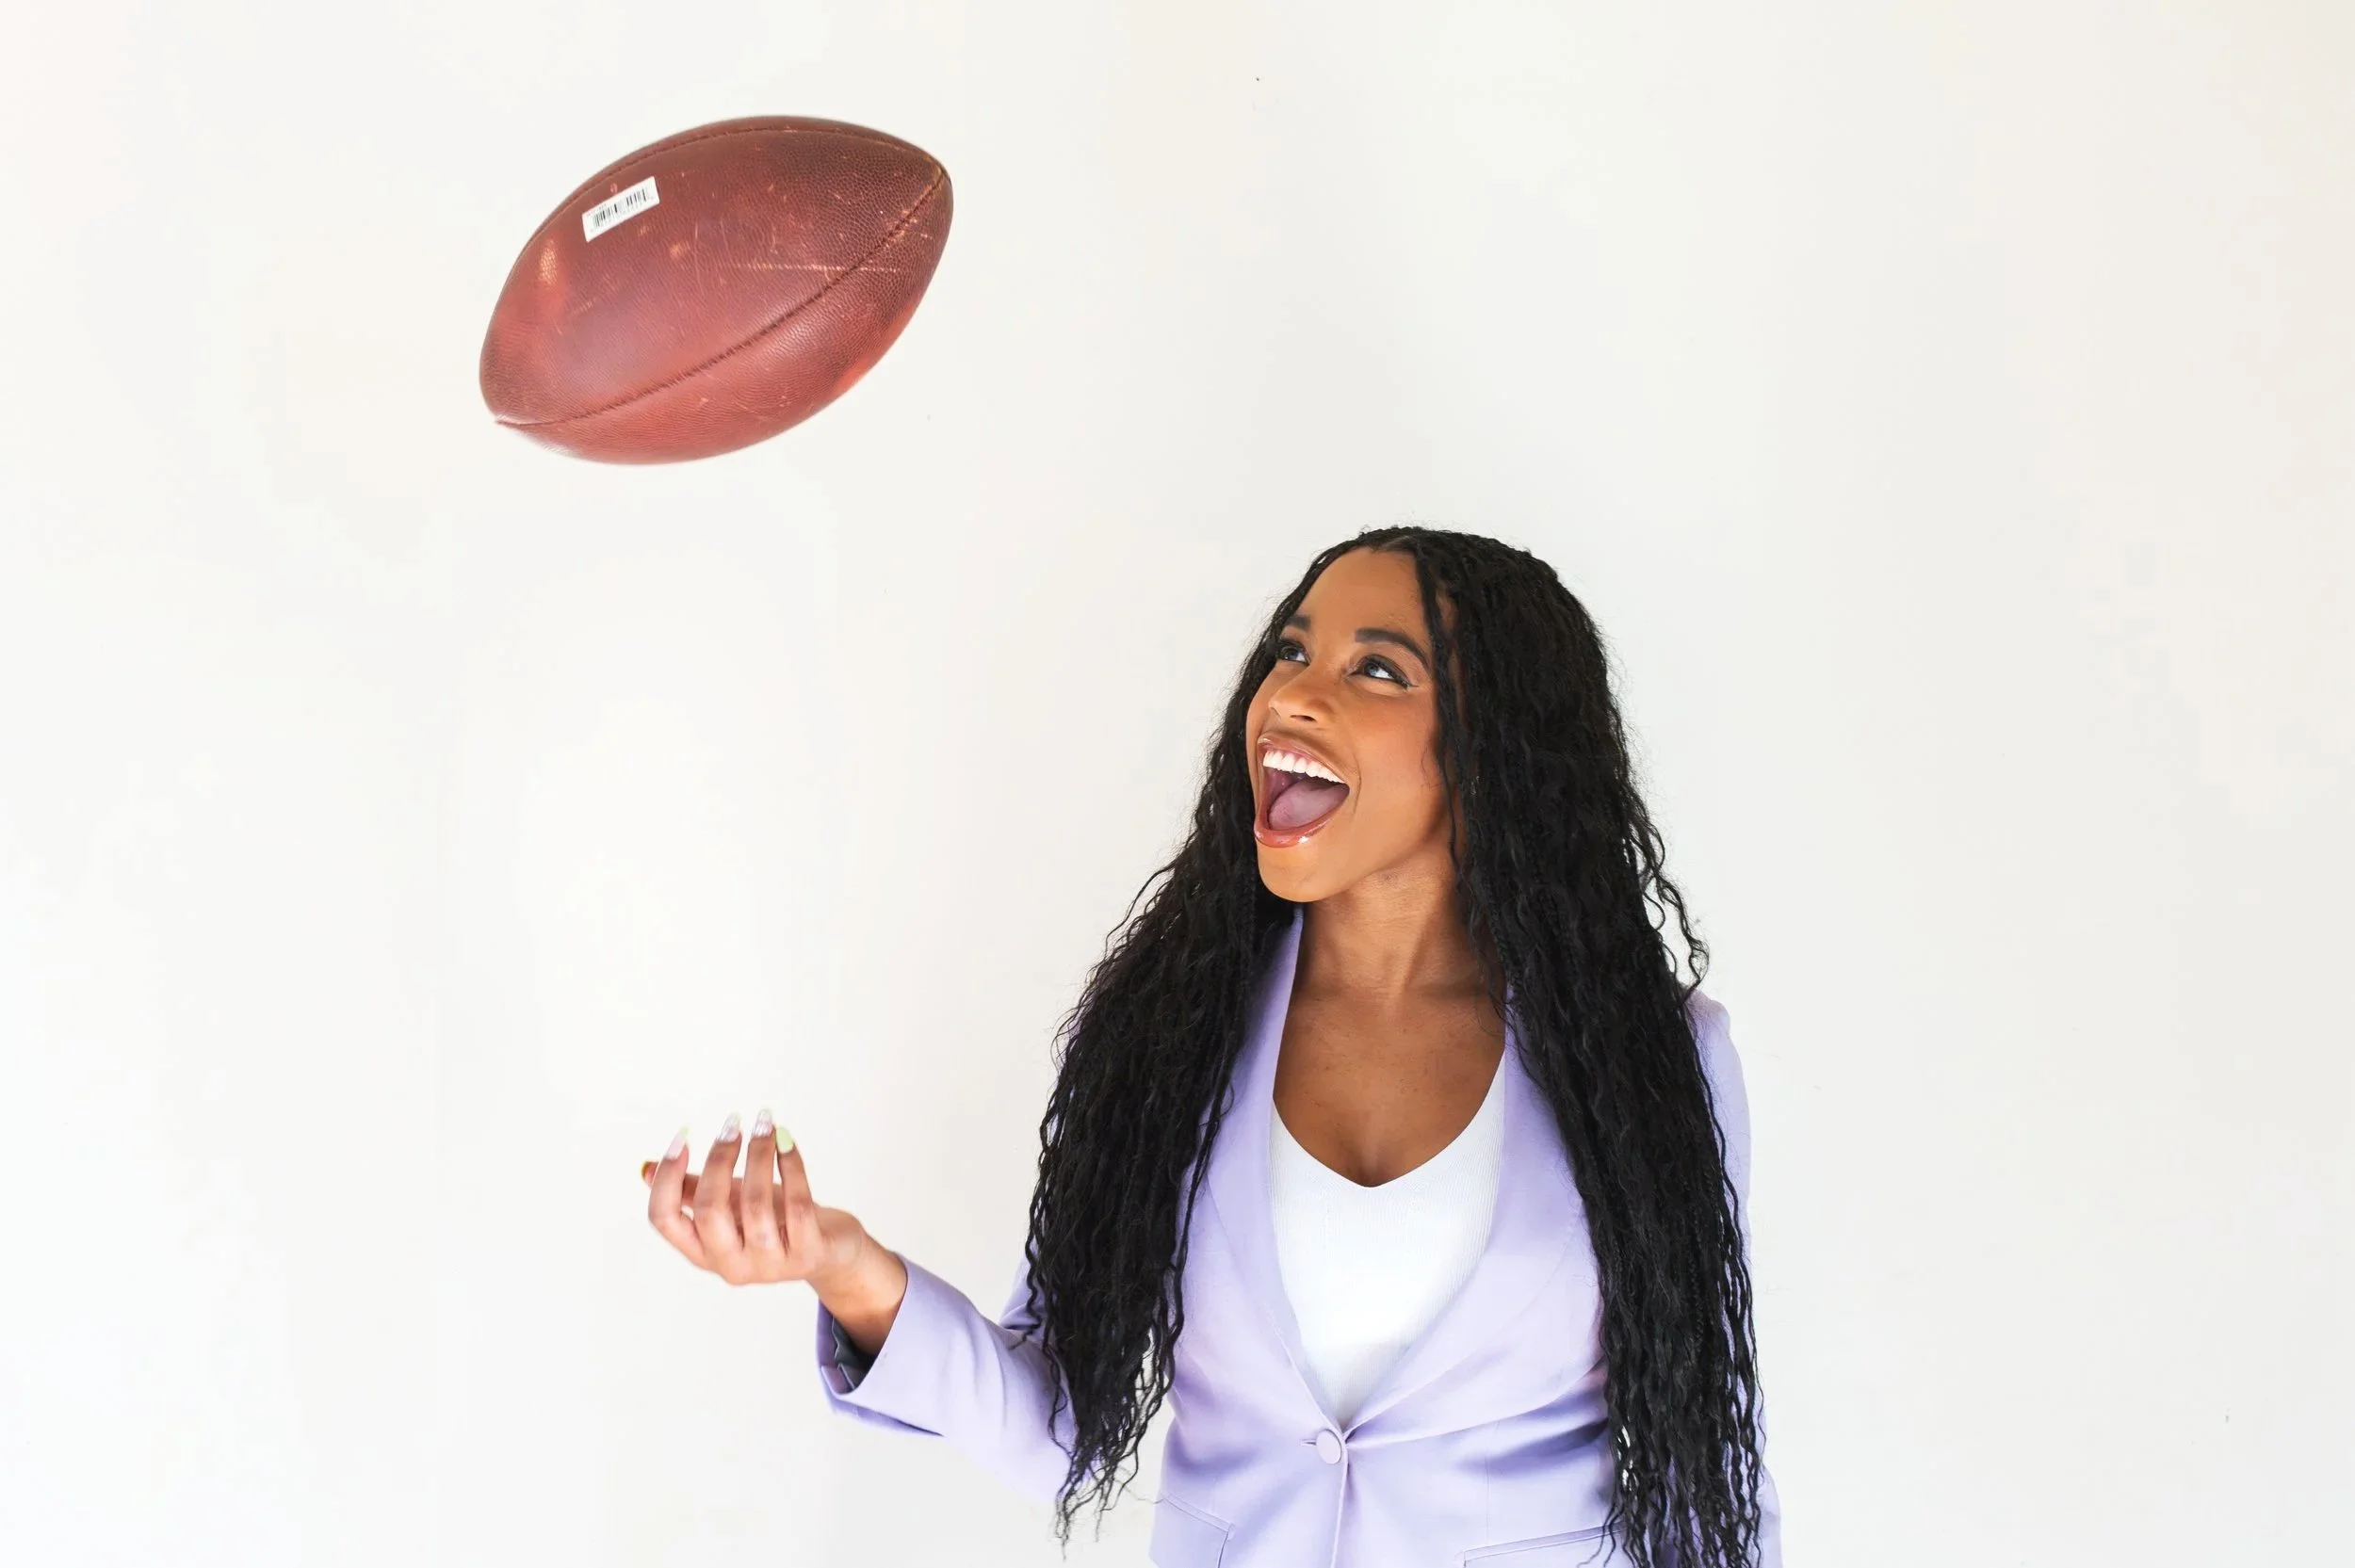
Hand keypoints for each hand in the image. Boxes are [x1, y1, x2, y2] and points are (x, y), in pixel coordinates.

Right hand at [642, 1109, 870, 1288]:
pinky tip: (786, 1140)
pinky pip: (798, 1204)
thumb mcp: (730, 1206)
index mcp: (702, 1252)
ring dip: (758, 1154)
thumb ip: (692, 1190)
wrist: (830, 1252)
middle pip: (710, 1210)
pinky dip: (791, 1166)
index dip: (667, 1177)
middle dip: (720, 1159)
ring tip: (764, 1123)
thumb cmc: (774, 1222)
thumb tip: (646, 1168)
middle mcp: (730, 1265)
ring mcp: (770, 1264)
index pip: (664, 1219)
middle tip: (732, 1124)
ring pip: (755, 1204)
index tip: (684, 1135)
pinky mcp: (807, 1254)